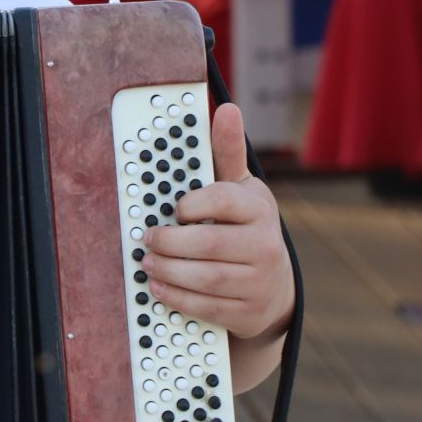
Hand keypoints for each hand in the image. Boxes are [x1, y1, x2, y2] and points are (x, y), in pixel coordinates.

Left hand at [140, 104, 293, 343]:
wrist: (273, 286)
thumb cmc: (245, 227)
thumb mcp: (239, 188)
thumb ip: (227, 153)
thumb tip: (226, 109)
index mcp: (259, 208)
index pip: (224, 200)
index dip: (192, 204)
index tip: (174, 209)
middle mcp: (266, 244)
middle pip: (211, 243)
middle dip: (170, 242)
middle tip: (147, 240)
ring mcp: (260, 281)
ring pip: (208, 277)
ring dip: (170, 271)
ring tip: (148, 262)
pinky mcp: (249, 312)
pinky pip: (209, 307)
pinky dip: (179, 297)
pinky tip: (159, 287)